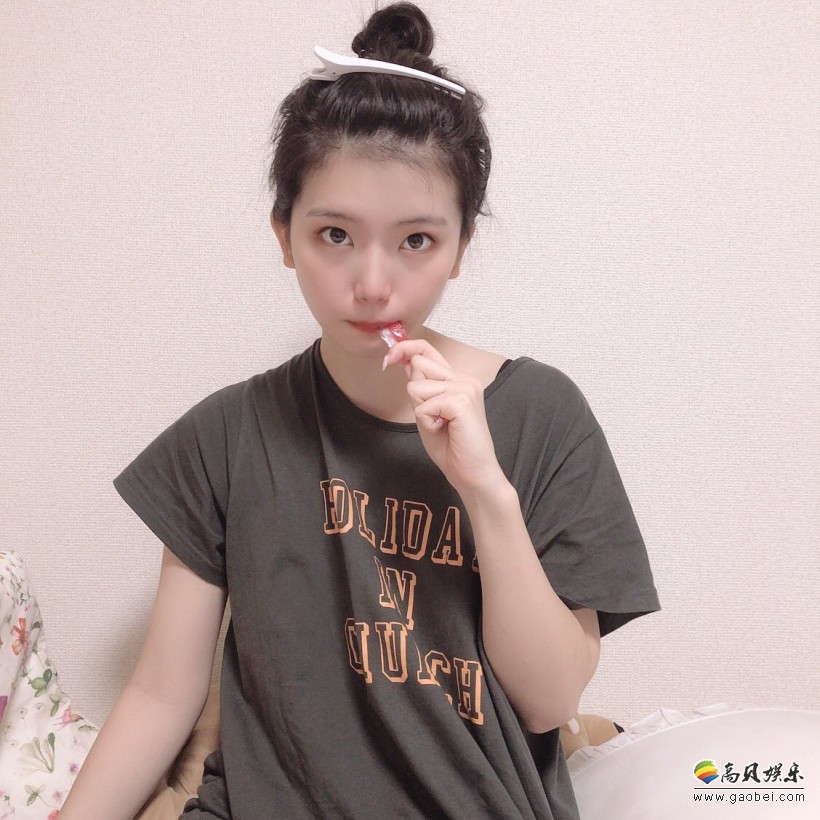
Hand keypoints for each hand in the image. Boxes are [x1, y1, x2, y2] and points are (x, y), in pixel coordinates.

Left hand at [383, 339, 506, 494]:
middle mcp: (464, 379)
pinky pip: (423, 406)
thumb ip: (421, 387)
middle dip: (416, 394)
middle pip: (418, 365)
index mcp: (458, 379)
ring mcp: (465, 388)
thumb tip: (404, 361)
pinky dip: (426, 422)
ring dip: (421, 411)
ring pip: (417, 386)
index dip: (404, 349)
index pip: (427, 349)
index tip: (388, 359)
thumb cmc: (452, 447)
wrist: (472, 473)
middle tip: (433, 417)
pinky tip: (443, 430)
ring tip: (441, 425)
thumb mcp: (428, 411)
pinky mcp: (461, 402)